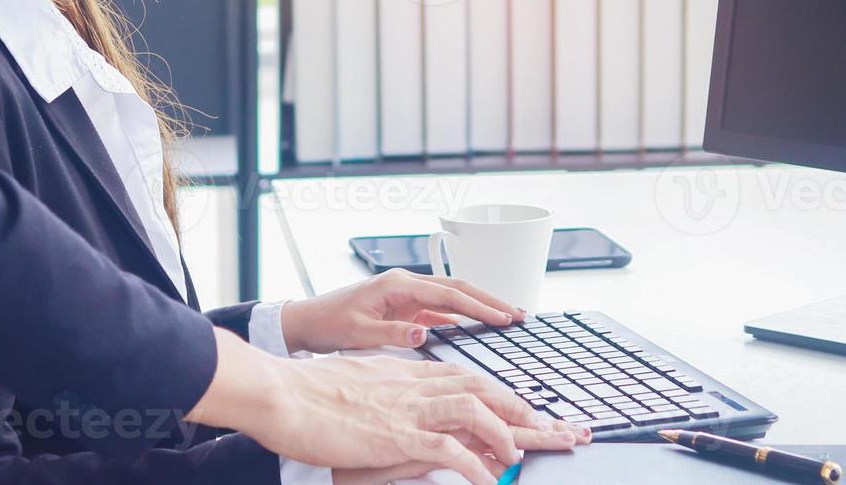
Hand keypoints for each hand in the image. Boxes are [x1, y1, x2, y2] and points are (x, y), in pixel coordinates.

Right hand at [187, 330, 586, 484]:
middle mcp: (413, 383)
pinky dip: (476, 465)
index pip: (467, 377)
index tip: (533, 411)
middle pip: (484, 389)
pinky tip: (490, 481)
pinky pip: (449, 449)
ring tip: (523, 456)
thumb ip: (389, 393)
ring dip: (507, 433)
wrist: (282, 394)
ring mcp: (407, 407)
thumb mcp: (359, 386)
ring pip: (475, 410)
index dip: (504, 395)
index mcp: (405, 372)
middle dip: (528, 411)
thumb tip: (406, 407)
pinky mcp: (397, 434)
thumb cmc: (310, 394)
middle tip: (563, 431)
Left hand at [281, 268, 526, 353]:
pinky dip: (460, 317)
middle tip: (519, 313)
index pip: (448, 294)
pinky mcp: (403, 307)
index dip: (479, 305)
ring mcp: (406, 295)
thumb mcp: (360, 334)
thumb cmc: (330, 324)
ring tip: (507, 317)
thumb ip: (393, 334)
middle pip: (457, 289)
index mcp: (398, 286)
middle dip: (489, 300)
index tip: (505, 316)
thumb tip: (425, 333)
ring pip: (451, 298)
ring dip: (478, 307)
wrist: (308, 321)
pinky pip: (438, 310)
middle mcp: (405, 285)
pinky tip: (477, 327)